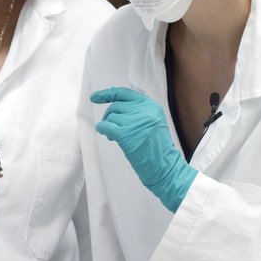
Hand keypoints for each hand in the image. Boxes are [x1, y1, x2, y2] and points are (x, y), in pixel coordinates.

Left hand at [90, 87, 197, 212]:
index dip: (108, 94)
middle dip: (109, 116)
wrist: (165, 166)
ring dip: (108, 126)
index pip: (125, 93)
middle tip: (110, 128)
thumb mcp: (153, 122)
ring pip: (111, 117)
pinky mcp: (126, 134)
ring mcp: (135, 121)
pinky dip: (102, 129)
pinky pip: (106, 126)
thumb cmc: (157, 149)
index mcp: (151, 106)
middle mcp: (144, 110)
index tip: (95, 97)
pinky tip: (107, 136)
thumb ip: (138, 112)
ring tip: (114, 137)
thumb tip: (113, 107)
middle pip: (116, 106)